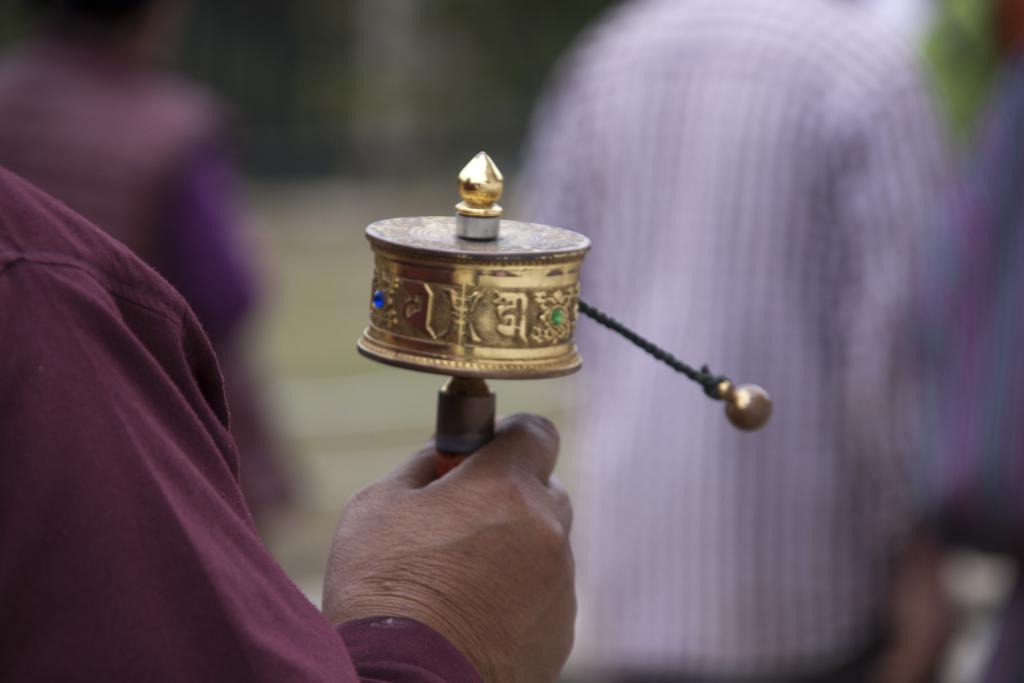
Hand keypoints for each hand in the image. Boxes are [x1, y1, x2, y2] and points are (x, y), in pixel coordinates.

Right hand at [323, 414, 575, 682]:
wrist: (405, 681)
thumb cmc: (381, 589)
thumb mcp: (379, 504)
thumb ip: (422, 467)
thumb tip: (441, 456)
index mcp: (504, 487)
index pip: (536, 432)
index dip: (508, 437)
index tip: (482, 453)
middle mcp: (545, 529)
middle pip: (544, 489)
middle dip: (510, 495)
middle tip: (462, 518)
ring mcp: (559, 583)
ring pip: (544, 546)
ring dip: (514, 549)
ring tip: (459, 580)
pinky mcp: (561, 631)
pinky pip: (545, 594)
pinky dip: (519, 596)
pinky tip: (475, 615)